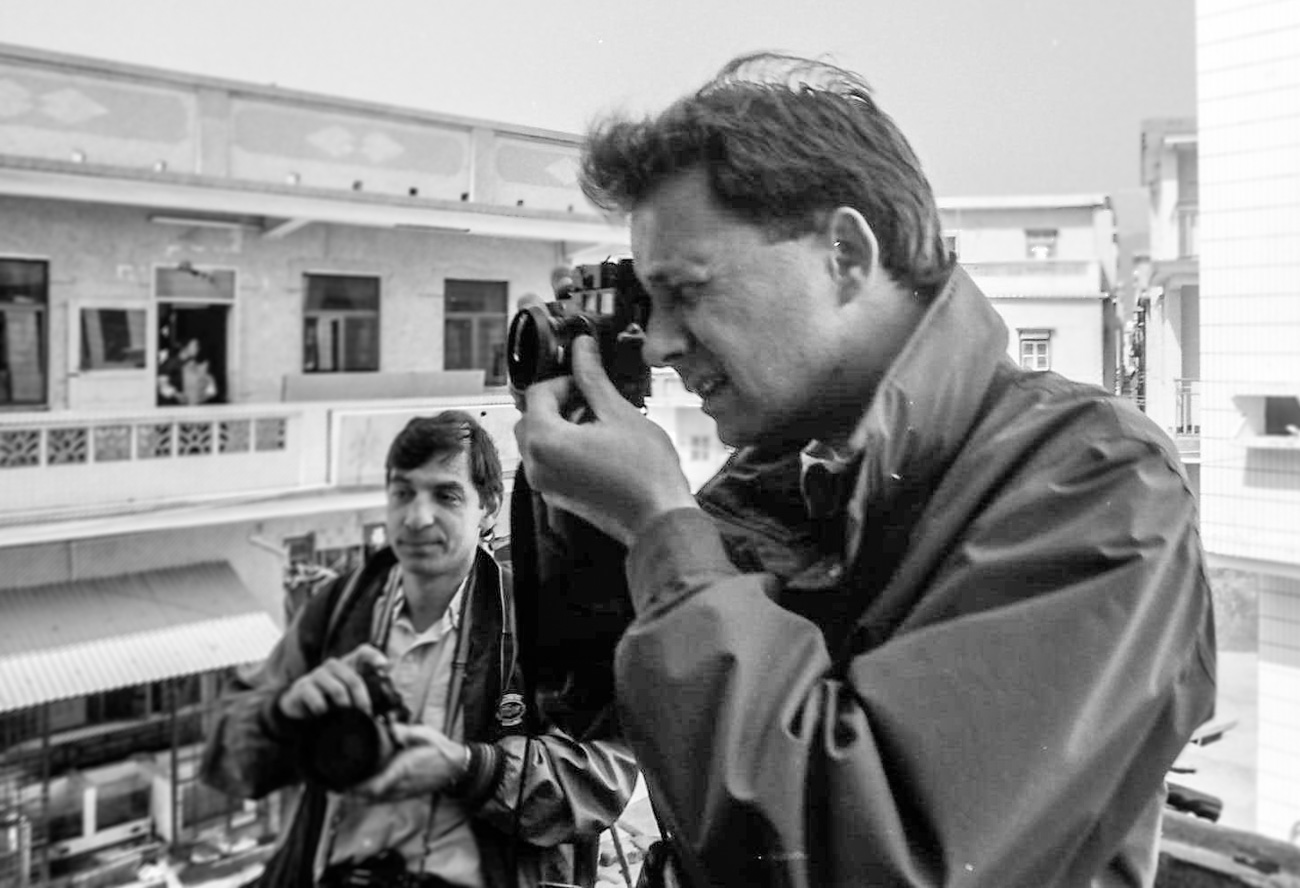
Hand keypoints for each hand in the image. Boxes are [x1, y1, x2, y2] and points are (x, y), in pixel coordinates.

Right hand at [278, 644, 388, 719]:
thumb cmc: (331, 698)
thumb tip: (386, 703)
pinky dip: (322, 709)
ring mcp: (317, 675)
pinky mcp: (302, 688)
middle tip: (365, 714)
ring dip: (344, 705)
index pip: (362, 652)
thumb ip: (367, 694)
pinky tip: (321, 714)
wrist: (299, 705)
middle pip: (353, 678)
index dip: (374, 656)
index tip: (385, 666)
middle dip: (362, 699)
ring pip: (337, 689)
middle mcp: (333, 666)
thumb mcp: (349, 694)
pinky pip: (316, 698)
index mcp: (347, 665)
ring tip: (345, 716)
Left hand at [350, 724, 467, 800]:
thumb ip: (406, 732)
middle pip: (370, 797)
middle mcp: (401, 785)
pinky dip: (369, 799)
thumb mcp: (425, 734)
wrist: (457, 767)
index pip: (376, 786)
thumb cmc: (441, 750)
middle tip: (333, 787)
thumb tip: (389, 728)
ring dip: (358, 798)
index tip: (342, 784)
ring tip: (341, 790)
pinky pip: (383, 800)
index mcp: (403, 770)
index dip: (358, 789)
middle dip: (351, 794)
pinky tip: (360, 794)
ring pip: (375, 801)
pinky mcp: (405, 795)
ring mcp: (403, 793)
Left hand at [514, 336, 698, 545]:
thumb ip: (593, 378)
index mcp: (545, 441)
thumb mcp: (619, 413)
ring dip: (558, 423)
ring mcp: (545, 484)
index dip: (563, 380)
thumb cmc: (646, 471)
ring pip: (537, 440)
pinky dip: (562, 446)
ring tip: (595, 420)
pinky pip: (547, 462)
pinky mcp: (557, 496)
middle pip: (530, 417)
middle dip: (556, 402)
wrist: (659, 519)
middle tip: (589, 397)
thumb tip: (582, 348)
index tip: (587, 380)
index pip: (538, 393)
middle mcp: (536, 465)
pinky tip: (596, 442)